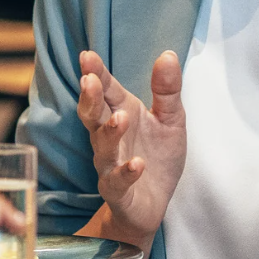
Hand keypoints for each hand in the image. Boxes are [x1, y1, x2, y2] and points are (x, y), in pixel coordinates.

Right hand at [78, 48, 186, 246]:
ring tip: (121, 118)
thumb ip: (167, 90)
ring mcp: (111, 164)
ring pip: (104, 147)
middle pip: (94, 115)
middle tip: (89, 80)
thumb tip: (167, 54)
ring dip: (110, 133)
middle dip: (90, 98)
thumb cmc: (157, 156)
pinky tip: (137, 165)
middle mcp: (110, 137)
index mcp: (122, 113)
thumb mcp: (170, 119)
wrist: (153, 203)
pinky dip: (126, 173)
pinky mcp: (118, 191)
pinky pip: (117, 182)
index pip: (106, 90)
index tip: (87, 55)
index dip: (96, 73)